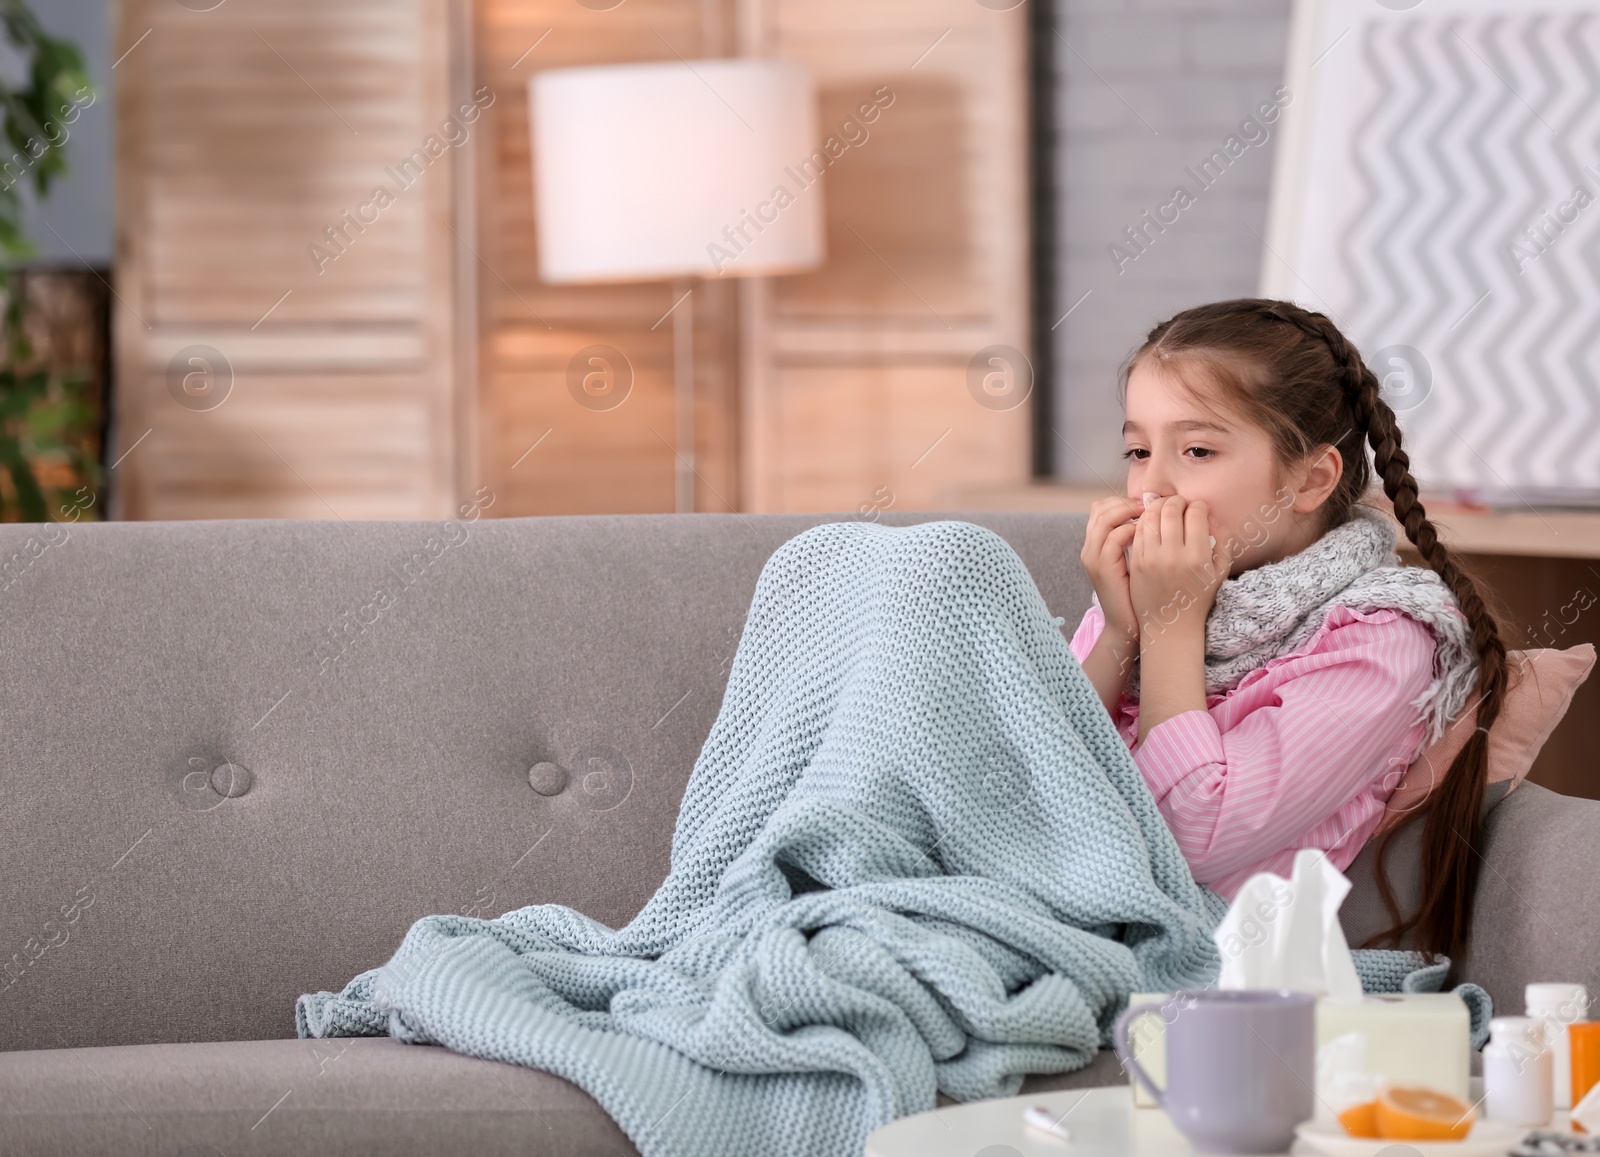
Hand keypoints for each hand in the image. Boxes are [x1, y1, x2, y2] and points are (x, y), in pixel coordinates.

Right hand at [1080, 495, 1144, 652]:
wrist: (1128, 623)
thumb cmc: (1138, 591)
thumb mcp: (1134, 559)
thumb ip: (1137, 538)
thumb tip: (1155, 513)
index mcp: (1095, 543)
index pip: (1102, 507)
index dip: (1124, 500)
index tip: (1148, 503)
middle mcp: (1089, 547)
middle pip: (1100, 507)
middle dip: (1128, 502)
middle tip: (1151, 505)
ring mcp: (1093, 557)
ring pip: (1105, 518)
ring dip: (1130, 511)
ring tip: (1150, 515)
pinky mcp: (1102, 568)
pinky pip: (1114, 537)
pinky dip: (1131, 530)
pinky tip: (1148, 534)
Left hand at [1128, 494, 1230, 644]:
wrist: (1170, 625)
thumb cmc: (1198, 598)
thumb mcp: (1219, 573)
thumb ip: (1223, 543)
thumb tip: (1214, 518)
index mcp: (1197, 557)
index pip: (1196, 514)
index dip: (1199, 505)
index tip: (1199, 509)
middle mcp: (1173, 555)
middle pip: (1171, 510)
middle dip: (1177, 501)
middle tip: (1180, 504)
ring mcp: (1151, 558)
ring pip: (1151, 516)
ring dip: (1158, 506)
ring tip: (1164, 508)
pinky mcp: (1136, 562)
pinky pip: (1138, 531)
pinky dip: (1145, 521)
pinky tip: (1151, 522)